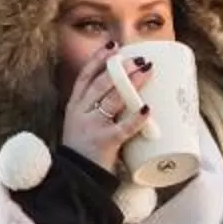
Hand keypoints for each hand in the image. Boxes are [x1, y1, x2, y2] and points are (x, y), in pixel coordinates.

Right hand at [59, 53, 154, 172]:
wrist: (76, 176)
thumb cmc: (85, 148)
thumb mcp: (82, 121)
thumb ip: (97, 106)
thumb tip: (127, 88)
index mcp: (75, 105)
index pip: (85, 76)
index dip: (98, 59)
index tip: (113, 46)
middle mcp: (81, 112)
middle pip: (101, 84)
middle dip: (121, 68)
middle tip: (138, 59)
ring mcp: (92, 126)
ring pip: (113, 99)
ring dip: (132, 83)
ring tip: (147, 72)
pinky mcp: (105, 142)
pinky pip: (123, 128)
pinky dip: (136, 118)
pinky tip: (146, 108)